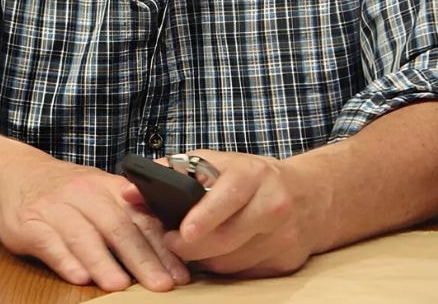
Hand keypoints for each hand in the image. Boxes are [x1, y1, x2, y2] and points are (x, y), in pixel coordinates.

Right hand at [0, 154, 190, 290]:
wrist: (13, 175)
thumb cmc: (66, 193)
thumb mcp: (100, 193)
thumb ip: (130, 216)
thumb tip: (173, 250)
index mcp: (108, 188)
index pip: (141, 219)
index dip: (162, 248)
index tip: (179, 275)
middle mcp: (84, 194)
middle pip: (117, 227)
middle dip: (141, 259)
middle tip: (159, 285)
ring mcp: (54, 207)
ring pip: (83, 235)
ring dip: (103, 262)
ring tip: (119, 285)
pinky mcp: (28, 222)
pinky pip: (49, 241)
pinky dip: (65, 260)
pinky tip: (79, 277)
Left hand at [156, 149, 330, 277]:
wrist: (310, 194)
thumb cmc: (248, 177)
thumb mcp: (214, 164)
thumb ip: (168, 175)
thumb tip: (127, 193)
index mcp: (253, 175)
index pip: (229, 196)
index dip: (205, 216)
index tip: (182, 232)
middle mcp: (273, 205)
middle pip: (227, 238)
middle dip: (193, 246)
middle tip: (171, 243)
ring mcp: (284, 236)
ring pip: (232, 262)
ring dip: (207, 258)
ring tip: (195, 243)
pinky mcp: (287, 262)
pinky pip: (245, 273)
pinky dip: (227, 266)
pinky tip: (221, 252)